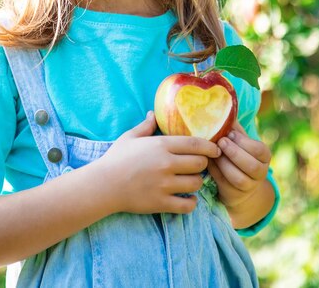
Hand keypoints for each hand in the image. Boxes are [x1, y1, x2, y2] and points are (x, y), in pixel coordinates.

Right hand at [99, 112, 221, 215]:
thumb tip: (153, 113)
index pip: (195, 144)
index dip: (210, 147)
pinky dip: (191, 203)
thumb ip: (146, 125)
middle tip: (199, 165)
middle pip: (200, 164)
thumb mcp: (130, 137)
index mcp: (161, 145)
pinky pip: (187, 205)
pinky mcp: (161, 203)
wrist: (103, 185)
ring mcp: (164, 185)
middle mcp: (166, 164)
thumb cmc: (116, 158)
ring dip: (197, 182)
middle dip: (203, 164)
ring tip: (192, 181)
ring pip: (196, 183)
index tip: (215, 149)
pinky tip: (188, 199)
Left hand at [206, 121, 270, 211]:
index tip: (229, 134)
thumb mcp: (240, 141)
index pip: (258, 149)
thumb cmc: (238, 154)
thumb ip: (235, 129)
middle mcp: (260, 173)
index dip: (243, 142)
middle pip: (251, 166)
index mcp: (264, 156)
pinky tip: (209, 162)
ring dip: (224, 164)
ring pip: (238, 178)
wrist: (239, 184)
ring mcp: (249, 187)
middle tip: (220, 142)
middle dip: (234, 153)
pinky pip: (224, 184)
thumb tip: (222, 108)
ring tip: (214, 153)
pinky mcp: (234, 195)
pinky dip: (216, 172)